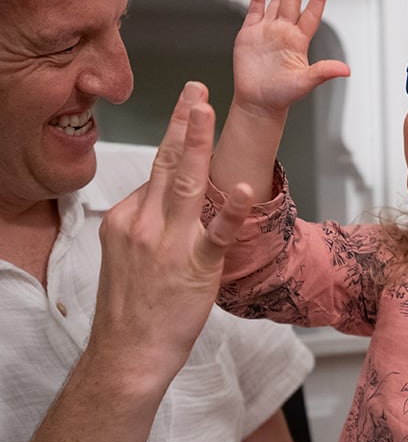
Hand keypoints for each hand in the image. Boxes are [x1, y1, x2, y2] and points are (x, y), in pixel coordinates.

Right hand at [92, 82, 254, 375]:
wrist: (129, 352)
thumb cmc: (132, 308)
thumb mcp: (125, 255)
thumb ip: (146, 223)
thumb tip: (163, 201)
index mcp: (127, 219)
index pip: (156, 176)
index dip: (178, 149)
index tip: (190, 117)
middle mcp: (145, 224)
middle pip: (166, 163)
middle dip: (183, 122)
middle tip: (196, 89)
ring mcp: (170, 244)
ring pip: (186, 183)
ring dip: (197, 142)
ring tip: (206, 109)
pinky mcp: (198, 266)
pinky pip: (219, 233)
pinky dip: (234, 210)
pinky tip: (248, 188)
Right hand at [232, 0, 350, 117]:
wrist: (258, 103)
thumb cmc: (281, 96)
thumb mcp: (305, 83)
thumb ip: (324, 72)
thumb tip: (345, 70)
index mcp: (299, 42)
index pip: (311, 15)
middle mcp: (284, 33)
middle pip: (293, 1)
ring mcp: (267, 32)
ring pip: (276, 2)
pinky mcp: (249, 35)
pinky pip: (255, 12)